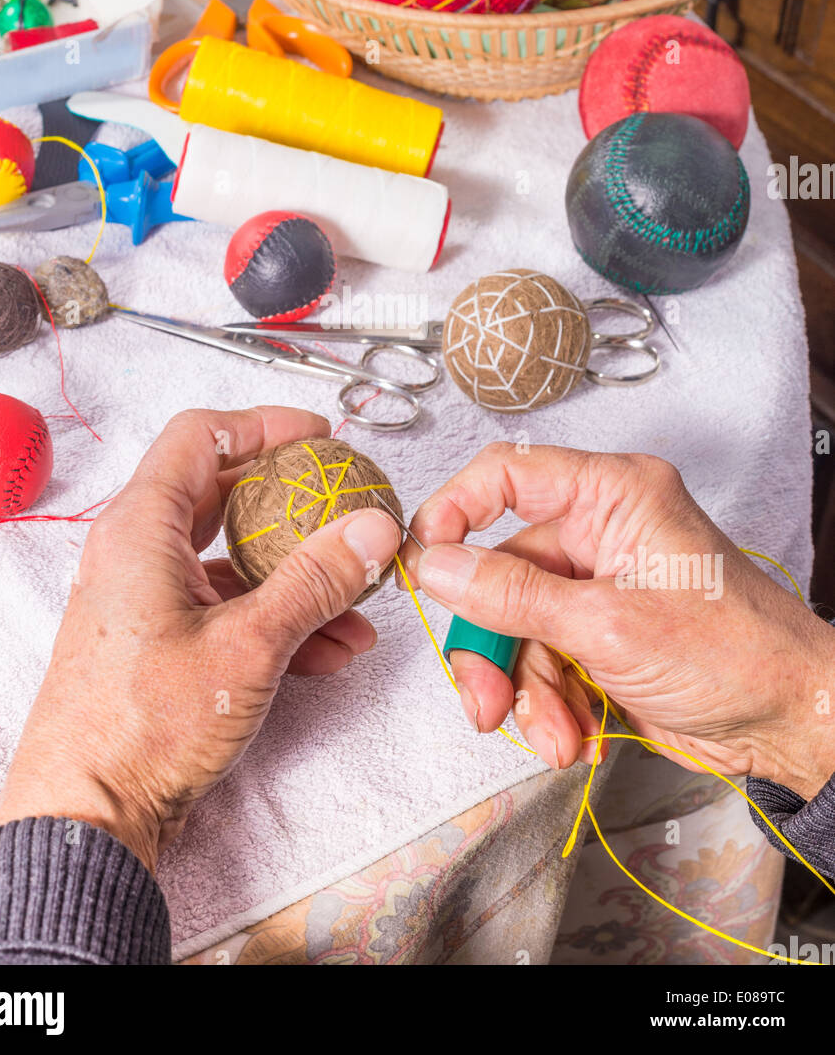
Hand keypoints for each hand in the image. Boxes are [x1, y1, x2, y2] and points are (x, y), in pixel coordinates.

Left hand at [0, 407, 399, 869]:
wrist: (87, 816)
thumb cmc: (142, 726)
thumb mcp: (248, 644)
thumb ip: (315, 581)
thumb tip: (372, 527)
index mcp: (141, 527)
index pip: (201, 436)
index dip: (264, 426)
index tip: (320, 438)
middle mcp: (138, 552)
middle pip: (223, 496)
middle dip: (295, 507)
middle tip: (348, 507)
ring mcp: (148, 600)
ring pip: (233, 561)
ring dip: (298, 575)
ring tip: (359, 600)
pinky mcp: (160, 644)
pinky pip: (228, 609)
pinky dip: (278, 618)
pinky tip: (332, 650)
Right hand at [403, 444, 834, 798]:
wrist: (789, 723)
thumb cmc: (735, 653)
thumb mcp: (609, 624)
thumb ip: (512, 594)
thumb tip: (436, 562)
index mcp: (612, 494)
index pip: (507, 474)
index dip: (455, 510)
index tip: (422, 560)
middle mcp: (600, 530)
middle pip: (501, 571)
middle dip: (492, 645)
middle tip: (485, 700)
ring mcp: (597, 586)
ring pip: (516, 627)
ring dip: (526, 690)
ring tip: (553, 736)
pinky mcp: (598, 635)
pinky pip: (542, 661)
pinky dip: (550, 705)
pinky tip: (575, 737)